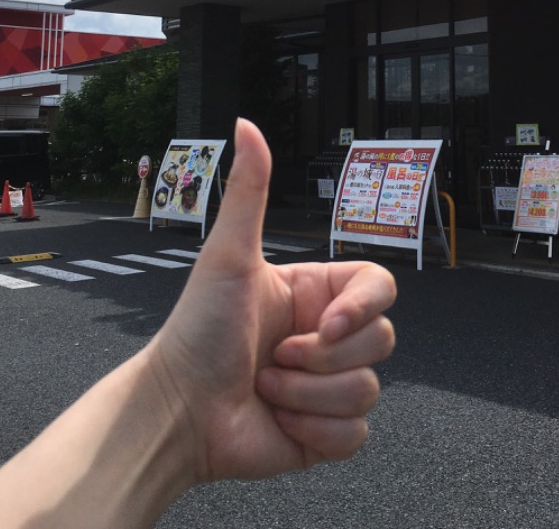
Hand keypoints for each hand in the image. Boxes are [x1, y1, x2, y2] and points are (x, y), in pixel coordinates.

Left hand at [148, 118, 396, 483]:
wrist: (176, 412)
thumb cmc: (196, 331)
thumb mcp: (227, 256)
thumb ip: (248, 190)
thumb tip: (246, 124)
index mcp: (317, 293)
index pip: (381, 288)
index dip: (365, 309)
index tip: (324, 325)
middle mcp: (329, 336)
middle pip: (381, 341)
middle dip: (320, 359)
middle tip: (272, 357)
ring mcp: (330, 385)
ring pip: (368, 389)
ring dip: (307, 395)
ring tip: (266, 387)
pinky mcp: (327, 433)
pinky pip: (356, 434)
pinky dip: (313, 432)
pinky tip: (277, 419)